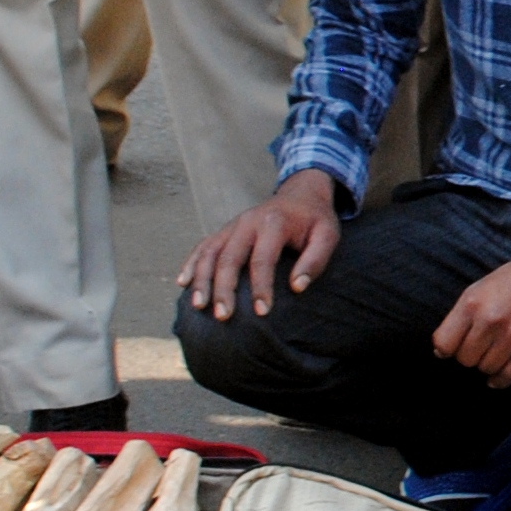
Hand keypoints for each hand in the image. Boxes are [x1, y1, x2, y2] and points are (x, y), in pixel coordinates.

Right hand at [178, 169, 342, 320]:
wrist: (301, 194)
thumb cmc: (315, 220)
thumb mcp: (327, 235)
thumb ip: (315, 260)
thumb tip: (298, 287)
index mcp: (274, 223)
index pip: (263, 259)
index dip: (261, 287)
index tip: (262, 312)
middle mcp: (248, 222)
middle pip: (229, 257)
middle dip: (224, 288)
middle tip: (223, 316)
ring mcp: (233, 225)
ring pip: (210, 252)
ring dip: (202, 279)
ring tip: (198, 306)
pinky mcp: (225, 230)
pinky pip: (203, 246)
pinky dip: (191, 263)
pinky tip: (183, 282)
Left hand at [432, 245, 510, 388]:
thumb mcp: (478, 288)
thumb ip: (457, 318)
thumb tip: (441, 352)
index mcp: (472, 304)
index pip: (444, 345)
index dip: (447, 348)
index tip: (455, 345)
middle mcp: (490, 321)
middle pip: (465, 359)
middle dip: (470, 354)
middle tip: (481, 344)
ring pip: (485, 369)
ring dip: (487, 363)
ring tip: (495, 350)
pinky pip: (507, 377)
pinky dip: (499, 379)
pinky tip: (499, 371)